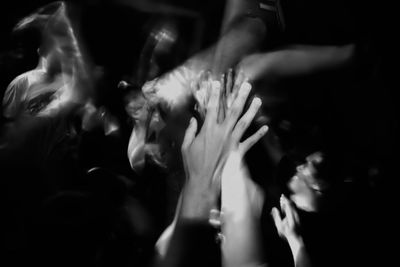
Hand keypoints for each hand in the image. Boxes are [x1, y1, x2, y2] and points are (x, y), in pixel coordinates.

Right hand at [180, 77, 266, 218]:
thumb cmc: (192, 164)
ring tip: (258, 100)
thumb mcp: (186, 146)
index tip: (216, 83)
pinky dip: (258, 135)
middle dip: (240, 97)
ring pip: (244, 123)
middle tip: (247, 85)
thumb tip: (193, 120)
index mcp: (208, 130)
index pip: (212, 108)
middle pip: (233, 111)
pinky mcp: (237, 152)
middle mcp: (222, 133)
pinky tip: (265, 127)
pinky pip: (250, 142)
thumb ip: (190, 131)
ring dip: (251, 111)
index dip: (214, 94)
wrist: (203, 181)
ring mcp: (231, 142)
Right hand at [271, 195, 304, 257]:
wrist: (296, 239)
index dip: (284, 199)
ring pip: (294, 207)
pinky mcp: (299, 219)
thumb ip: (276, 216)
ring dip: (289, 203)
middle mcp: (296, 214)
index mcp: (291, 214)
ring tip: (284, 202)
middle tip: (282, 197)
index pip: (288, 204)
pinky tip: (288, 209)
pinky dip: (291, 207)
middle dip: (287, 200)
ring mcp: (298, 216)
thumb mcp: (279, 225)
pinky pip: (295, 210)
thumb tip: (274, 208)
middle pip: (292, 204)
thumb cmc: (287, 233)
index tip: (281, 196)